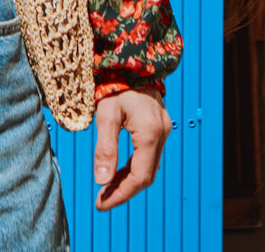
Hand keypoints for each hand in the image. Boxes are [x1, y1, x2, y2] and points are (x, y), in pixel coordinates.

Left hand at [93, 89, 171, 210]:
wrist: (132, 60)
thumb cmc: (116, 84)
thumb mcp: (106, 114)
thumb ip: (105, 148)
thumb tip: (102, 181)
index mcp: (150, 133)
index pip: (139, 177)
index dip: (121, 194)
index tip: (101, 204)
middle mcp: (162, 134)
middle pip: (146, 176)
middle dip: (124, 190)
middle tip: (102, 200)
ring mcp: (163, 130)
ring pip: (149, 167)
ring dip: (129, 180)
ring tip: (107, 189)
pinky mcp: (159, 127)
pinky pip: (149, 156)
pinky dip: (134, 167)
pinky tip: (118, 171)